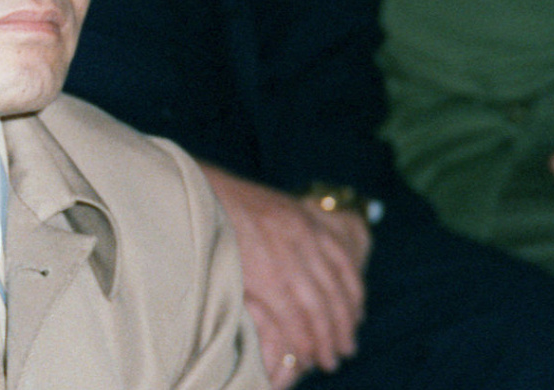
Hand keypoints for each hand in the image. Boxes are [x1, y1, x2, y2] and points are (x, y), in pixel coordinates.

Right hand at [200, 164, 370, 388]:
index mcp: (308, 223)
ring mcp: (286, 258)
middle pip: (335, 293)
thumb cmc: (229, 204)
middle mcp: (304, 239)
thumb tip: (314, 258)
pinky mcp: (265, 276)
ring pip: (318, 308)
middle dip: (343, 326)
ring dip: (326, 339)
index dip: (354, 298)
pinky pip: (292, 316)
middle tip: (345, 349)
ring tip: (328, 359)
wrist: (198, 194)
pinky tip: (303, 354)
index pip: (345, 267)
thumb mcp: (275, 208)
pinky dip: (301, 338)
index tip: (355, 319)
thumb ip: (297, 230)